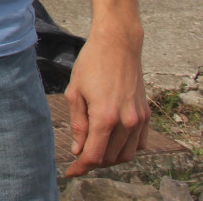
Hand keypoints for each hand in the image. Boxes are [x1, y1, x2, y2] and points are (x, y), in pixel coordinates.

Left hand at [62, 31, 149, 176]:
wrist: (117, 45)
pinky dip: (126, 148)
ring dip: (110, 157)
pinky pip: (139, 143)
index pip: (94, 156)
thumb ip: (77, 124)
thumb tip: (78, 149)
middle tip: (79, 157)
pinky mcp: (146, 115)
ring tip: (94, 149)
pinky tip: (112, 141)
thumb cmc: (91, 64)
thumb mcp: (74, 93)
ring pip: (126, 154)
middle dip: (93, 162)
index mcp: (105, 117)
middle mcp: (126, 121)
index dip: (81, 167)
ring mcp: (139, 119)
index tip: (70, 172)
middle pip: (110, 158)